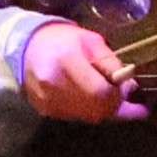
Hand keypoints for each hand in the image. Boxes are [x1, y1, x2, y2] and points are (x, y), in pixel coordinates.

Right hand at [21, 23, 145, 123]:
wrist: (26, 46)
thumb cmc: (62, 39)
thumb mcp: (91, 41)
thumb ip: (111, 63)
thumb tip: (130, 86)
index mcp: (66, 61)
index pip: (100, 92)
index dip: (119, 95)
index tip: (129, 89)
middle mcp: (54, 85)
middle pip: (95, 109)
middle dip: (114, 105)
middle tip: (124, 97)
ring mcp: (47, 100)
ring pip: (87, 116)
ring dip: (102, 109)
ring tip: (109, 96)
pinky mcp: (44, 110)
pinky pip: (75, 117)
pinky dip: (87, 110)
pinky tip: (90, 98)